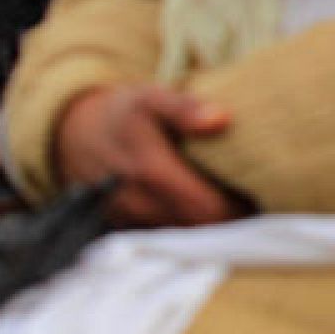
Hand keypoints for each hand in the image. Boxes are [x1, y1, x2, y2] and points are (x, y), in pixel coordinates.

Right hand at [54, 85, 244, 227]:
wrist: (72, 133)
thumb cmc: (123, 112)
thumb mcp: (152, 98)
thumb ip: (186, 108)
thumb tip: (222, 118)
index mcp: (152, 173)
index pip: (208, 210)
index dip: (240, 209)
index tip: (262, 197)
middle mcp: (139, 204)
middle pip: (199, 229)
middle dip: (231, 221)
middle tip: (257, 204)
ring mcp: (130, 219)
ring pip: (182, 236)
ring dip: (210, 227)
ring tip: (237, 207)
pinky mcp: (125, 226)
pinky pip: (164, 235)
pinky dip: (187, 228)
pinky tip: (206, 212)